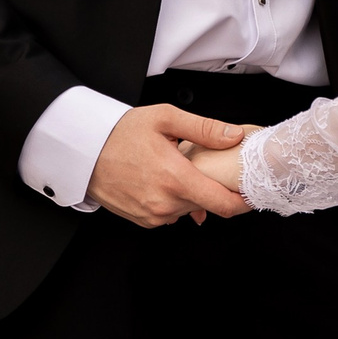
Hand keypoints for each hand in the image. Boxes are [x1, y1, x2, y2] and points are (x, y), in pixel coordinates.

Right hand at [87, 105, 249, 227]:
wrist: (84, 152)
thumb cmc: (121, 133)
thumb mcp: (165, 118)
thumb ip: (204, 129)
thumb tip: (234, 136)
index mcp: (175, 178)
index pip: (222, 203)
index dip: (243, 202)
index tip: (253, 193)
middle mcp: (165, 203)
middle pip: (206, 204)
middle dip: (212, 187)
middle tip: (205, 164)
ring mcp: (153, 215)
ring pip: (188, 208)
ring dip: (191, 193)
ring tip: (175, 168)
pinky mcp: (143, 220)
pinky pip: (170, 214)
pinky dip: (173, 199)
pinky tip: (162, 179)